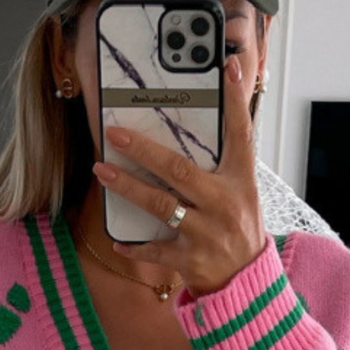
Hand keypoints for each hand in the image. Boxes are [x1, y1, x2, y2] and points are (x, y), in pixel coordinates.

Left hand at [91, 55, 266, 297]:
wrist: (247, 282)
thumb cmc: (238, 230)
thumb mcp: (242, 193)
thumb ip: (224, 163)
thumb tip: (202, 126)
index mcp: (240, 182)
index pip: (241, 134)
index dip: (235, 101)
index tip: (227, 68)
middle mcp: (223, 204)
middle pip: (179, 170)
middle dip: (144, 150)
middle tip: (115, 134)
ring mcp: (206, 233)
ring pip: (160, 206)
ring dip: (128, 187)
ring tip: (102, 171)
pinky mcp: (190, 260)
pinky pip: (155, 251)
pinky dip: (134, 248)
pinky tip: (116, 241)